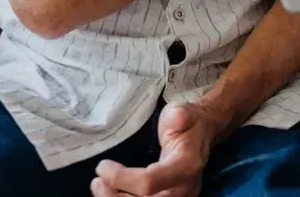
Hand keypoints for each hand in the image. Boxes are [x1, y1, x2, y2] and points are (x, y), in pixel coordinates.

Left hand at [92, 102, 220, 196]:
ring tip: (99, 187)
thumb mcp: (183, 111)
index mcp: (187, 165)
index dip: (122, 179)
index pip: (150, 182)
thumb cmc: (189, 121)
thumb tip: (178, 117)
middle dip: (115, 196)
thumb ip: (180, 115)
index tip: (102, 166)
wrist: (203, 132)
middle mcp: (183, 188)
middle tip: (97, 181)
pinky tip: (110, 193)